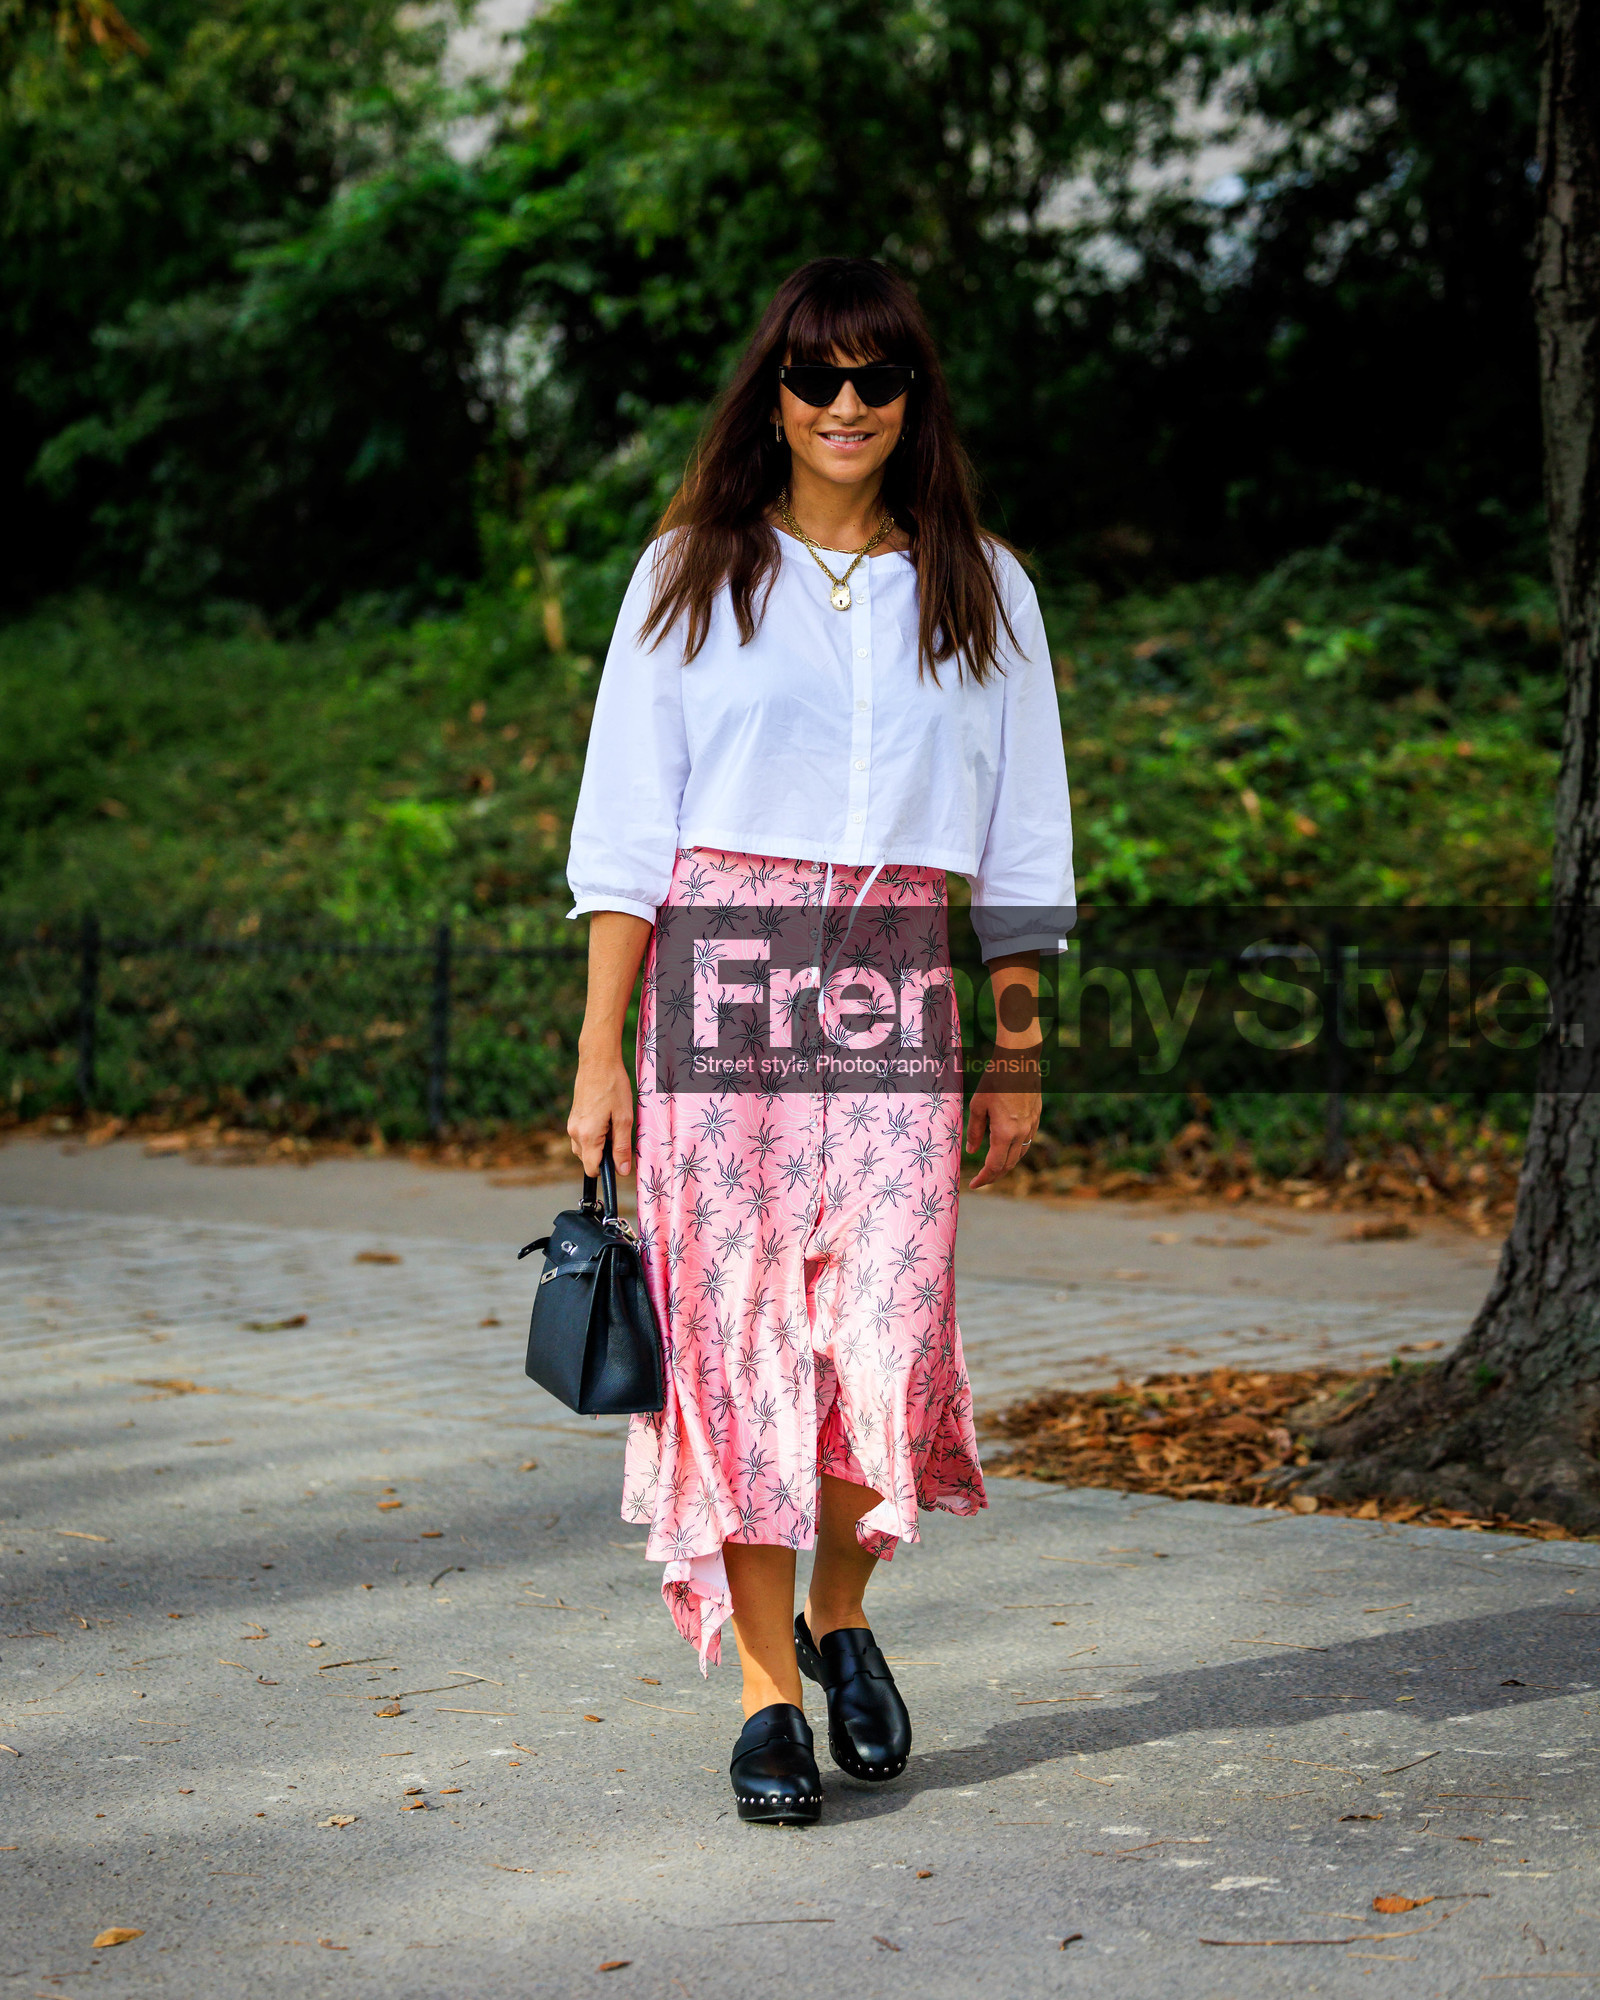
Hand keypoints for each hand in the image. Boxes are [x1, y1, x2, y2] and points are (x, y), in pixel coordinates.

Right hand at [567, 1052, 635, 1176]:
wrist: (598, 1061)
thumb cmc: (613, 1086)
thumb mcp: (624, 1119)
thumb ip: (622, 1147)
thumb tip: (622, 1171)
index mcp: (587, 1136)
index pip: (592, 1170)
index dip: (607, 1170)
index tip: (619, 1160)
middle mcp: (574, 1133)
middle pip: (588, 1160)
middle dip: (604, 1154)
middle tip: (618, 1131)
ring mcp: (571, 1125)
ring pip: (585, 1149)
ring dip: (599, 1144)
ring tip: (612, 1122)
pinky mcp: (573, 1118)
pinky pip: (582, 1137)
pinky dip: (594, 1134)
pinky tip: (605, 1116)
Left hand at [964, 1056, 1040, 1188]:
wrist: (1019, 1061)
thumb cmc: (995, 1080)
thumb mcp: (978, 1105)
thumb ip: (974, 1131)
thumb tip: (971, 1151)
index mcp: (1005, 1132)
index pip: (994, 1166)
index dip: (984, 1178)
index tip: (973, 1184)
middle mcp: (1021, 1133)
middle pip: (1008, 1165)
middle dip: (994, 1176)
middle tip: (981, 1180)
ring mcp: (1032, 1126)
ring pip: (1020, 1155)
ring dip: (1006, 1165)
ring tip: (992, 1168)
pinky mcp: (1036, 1118)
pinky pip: (1026, 1142)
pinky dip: (1015, 1152)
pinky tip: (1006, 1149)